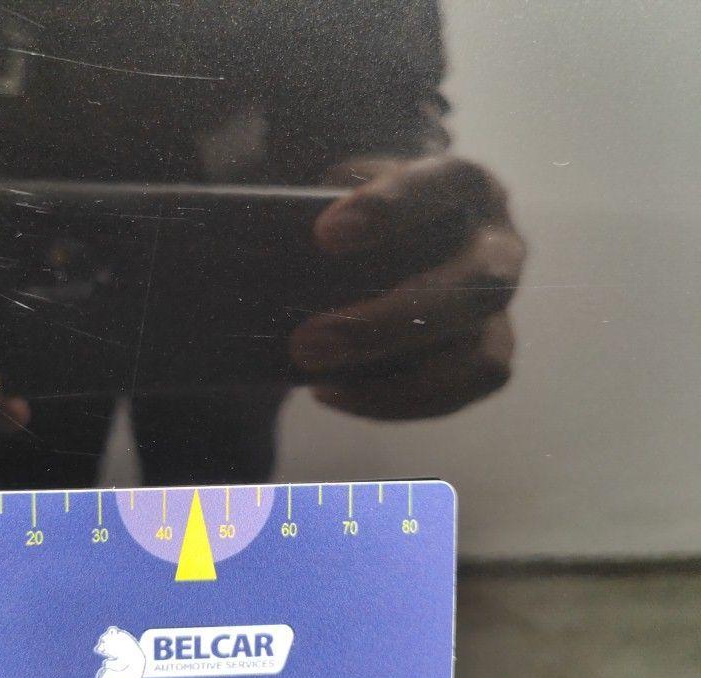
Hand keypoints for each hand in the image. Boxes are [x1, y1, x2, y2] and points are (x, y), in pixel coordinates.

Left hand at [291, 156, 525, 418]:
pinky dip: (397, 402)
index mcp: (465, 184)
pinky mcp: (489, 354)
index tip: (324, 236)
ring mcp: (501, 308)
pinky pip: (461, 391)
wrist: (383, 243)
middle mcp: (499, 244)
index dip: (392, 208)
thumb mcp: (337, 188)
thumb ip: (315, 197)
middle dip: (387, 322)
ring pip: (482, 355)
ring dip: (398, 381)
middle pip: (475, 284)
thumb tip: (268, 235)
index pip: (444, 183)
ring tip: (317, 381)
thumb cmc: (354, 211)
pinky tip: (333, 393)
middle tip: (305, 344)